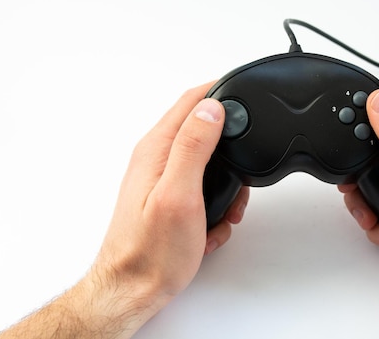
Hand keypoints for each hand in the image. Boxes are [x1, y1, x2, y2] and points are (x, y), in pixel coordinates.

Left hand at [0, 82, 248, 338]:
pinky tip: (210, 228)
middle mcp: (157, 158)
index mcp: (157, 149)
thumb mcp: (179, 194)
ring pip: (209, 164)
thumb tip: (211, 108)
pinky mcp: (170, 199)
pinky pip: (203, 190)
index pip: (190, 101)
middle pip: (204, 131)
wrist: (134, 289)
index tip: (244, 90)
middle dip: (231, 152)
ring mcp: (163, 179)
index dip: (219, 90)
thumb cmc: (151, 250)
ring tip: (225, 213)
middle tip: (241, 181)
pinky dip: (215, 207)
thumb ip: (194, 147)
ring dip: (226, 187)